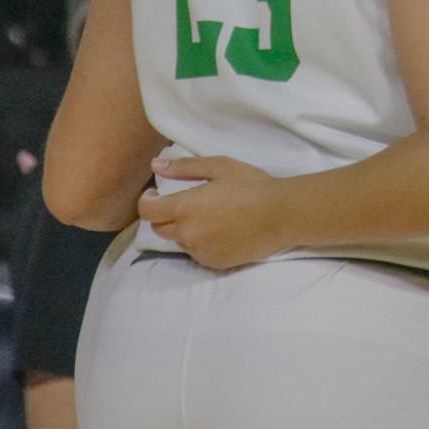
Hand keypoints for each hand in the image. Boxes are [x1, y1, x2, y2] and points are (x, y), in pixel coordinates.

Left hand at [140, 156, 284, 269]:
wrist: (282, 214)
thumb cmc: (251, 185)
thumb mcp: (219, 166)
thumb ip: (184, 167)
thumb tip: (156, 166)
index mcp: (184, 208)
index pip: (147, 212)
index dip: (147, 201)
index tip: (155, 194)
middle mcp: (187, 233)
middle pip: (159, 228)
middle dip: (164, 215)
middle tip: (184, 203)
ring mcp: (200, 251)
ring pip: (179, 241)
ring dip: (183, 229)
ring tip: (207, 216)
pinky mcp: (214, 263)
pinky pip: (197, 252)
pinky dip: (200, 242)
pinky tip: (220, 229)